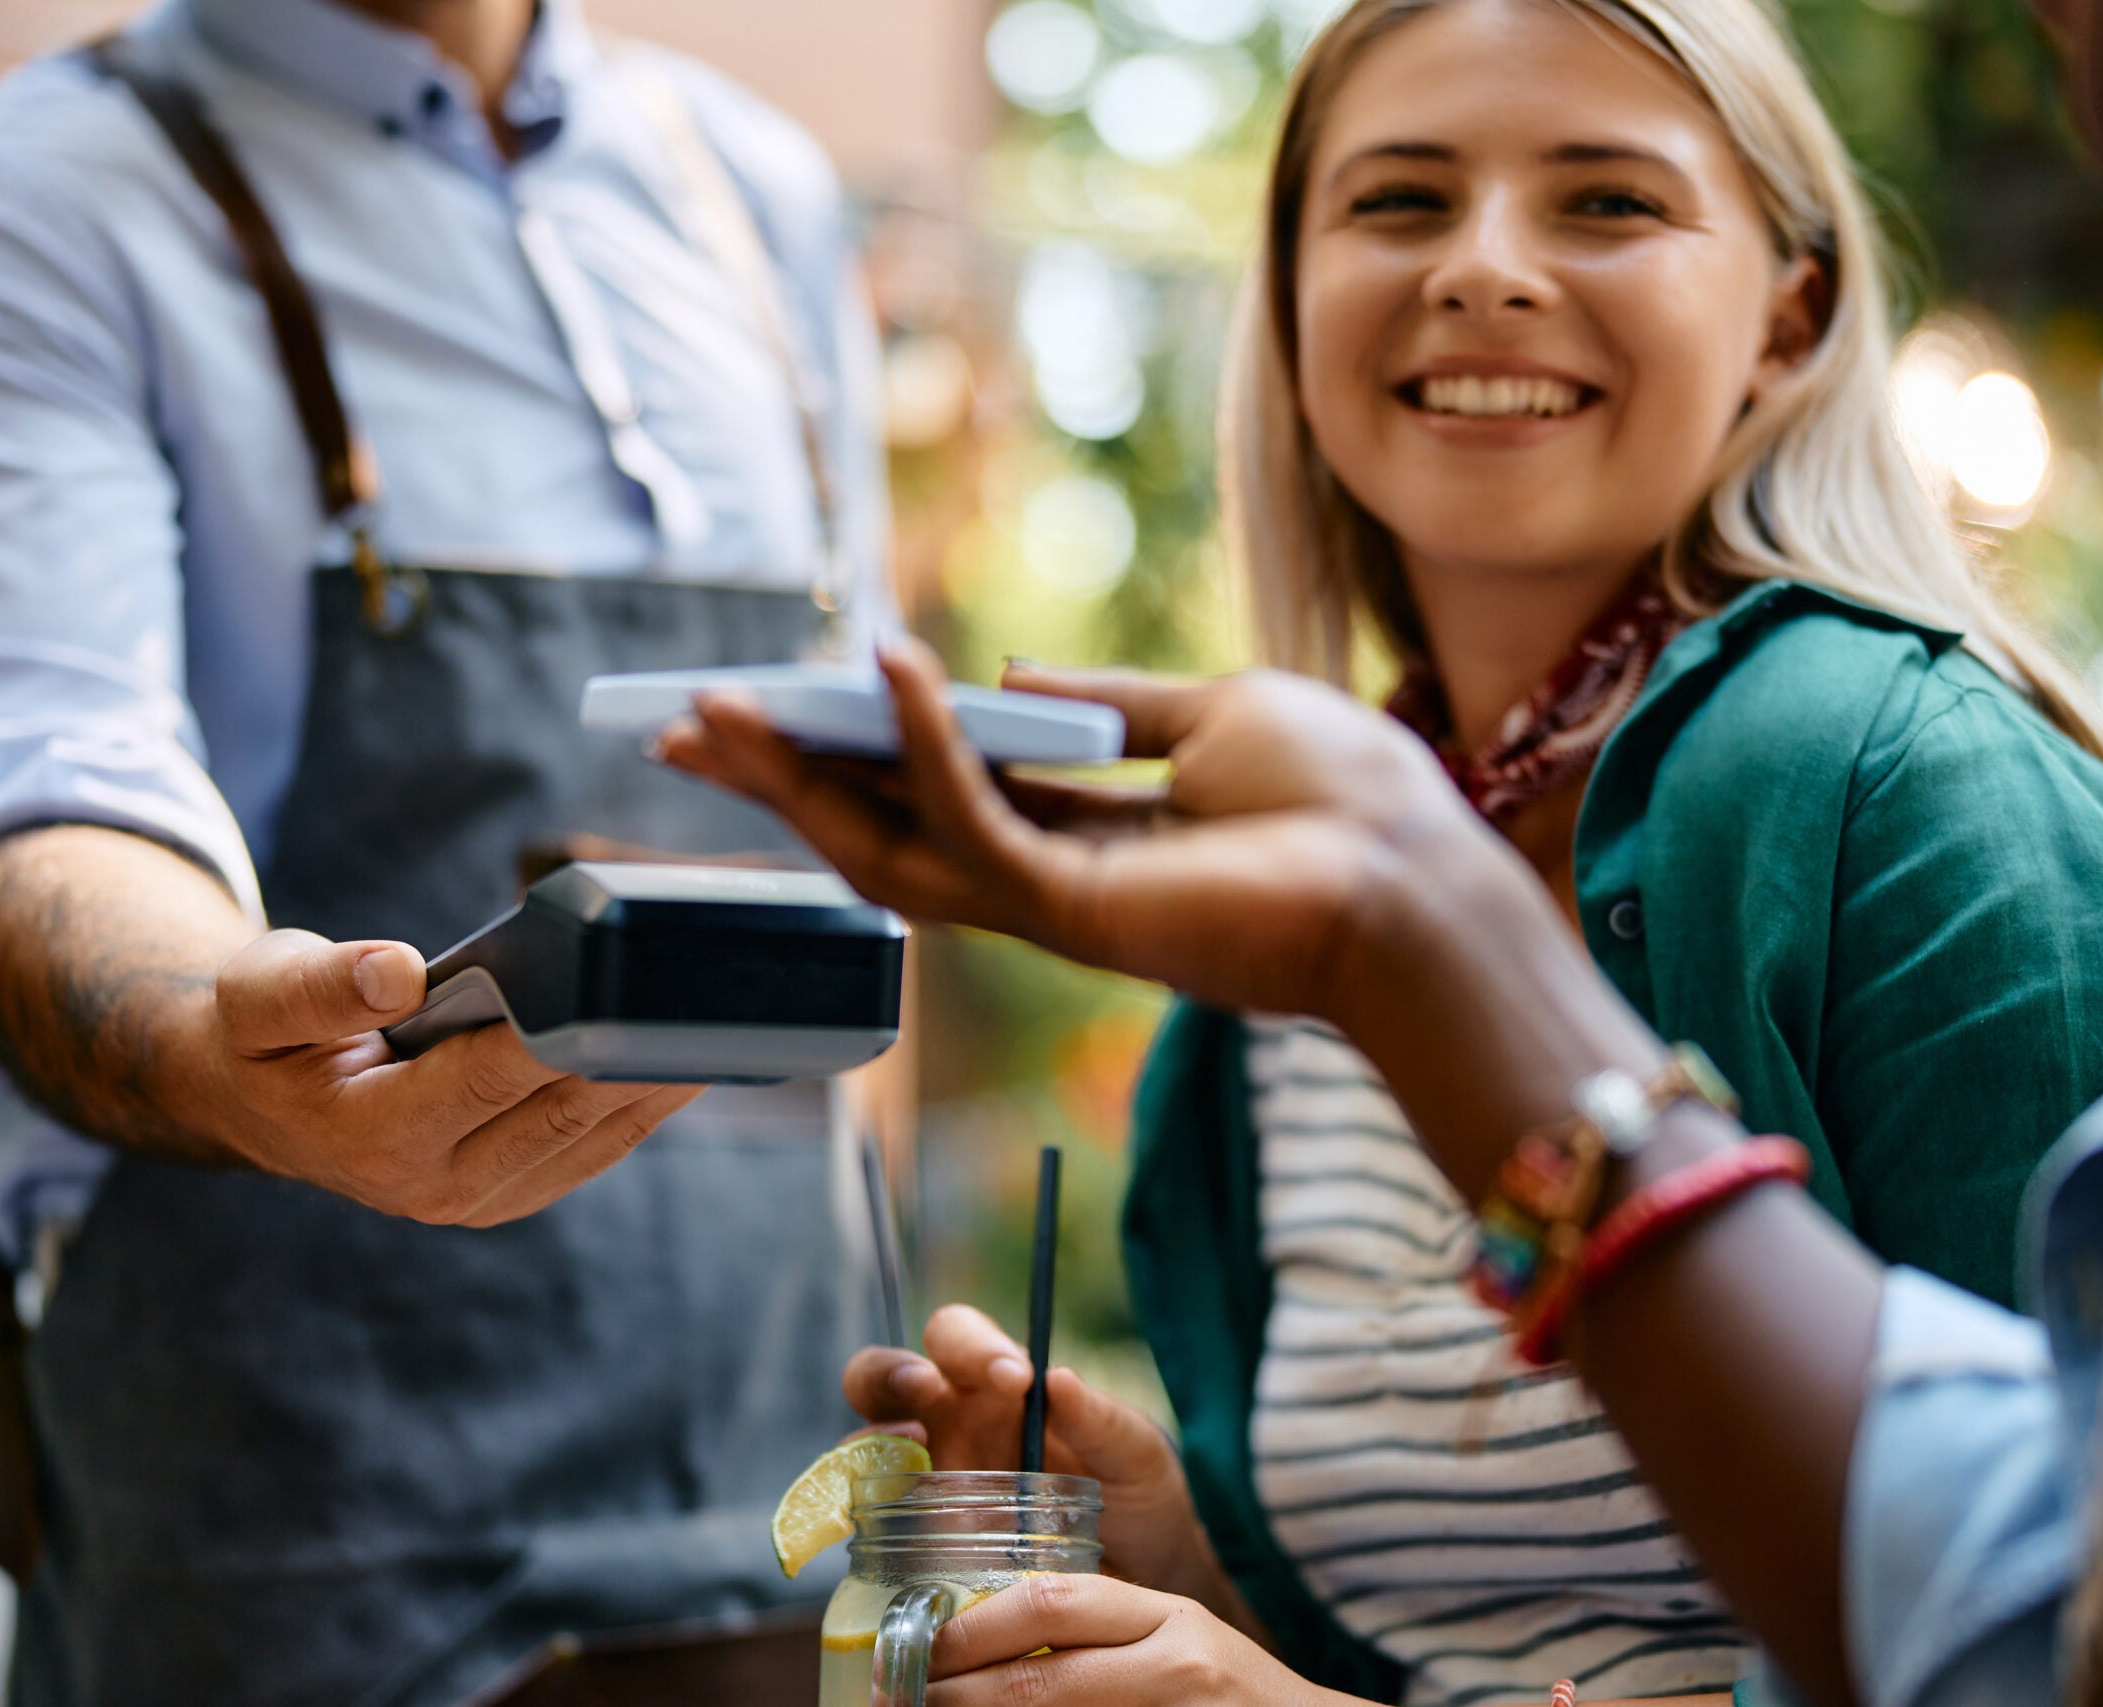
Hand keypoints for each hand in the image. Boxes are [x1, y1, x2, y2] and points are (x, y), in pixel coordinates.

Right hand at [178, 928, 702, 1224]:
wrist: (257, 1099)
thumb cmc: (261, 1033)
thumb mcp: (259, 995)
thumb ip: (319, 986)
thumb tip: (397, 974)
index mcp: (375, 1137)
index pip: (490, 1077)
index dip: (563, 1034)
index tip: (634, 992)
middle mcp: (436, 1186)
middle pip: (562, 1113)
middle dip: (642, 1059)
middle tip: (715, 999)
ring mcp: (482, 1198)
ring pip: (596, 1138)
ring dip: (665, 1082)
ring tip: (733, 1021)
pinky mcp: (517, 1189)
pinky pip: (599, 1147)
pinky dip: (650, 1101)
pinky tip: (701, 1051)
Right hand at [653, 638, 1506, 1034]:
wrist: (1420, 886)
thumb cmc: (1348, 798)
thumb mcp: (1216, 712)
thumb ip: (1106, 700)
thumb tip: (1007, 670)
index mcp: (1093, 834)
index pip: (946, 792)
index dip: (858, 747)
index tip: (779, 699)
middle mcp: (1058, 879)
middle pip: (889, 828)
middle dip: (784, 780)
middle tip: (683, 729)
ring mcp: (1059, 905)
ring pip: (893, 846)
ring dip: (799, 780)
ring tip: (711, 717)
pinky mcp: (1078, 912)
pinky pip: (974, 821)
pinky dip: (922, 748)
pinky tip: (885, 672)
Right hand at [845, 1305, 1249, 1620]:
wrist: (1145, 1580)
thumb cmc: (1138, 1498)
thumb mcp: (1136, 1455)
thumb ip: (1102, 1421)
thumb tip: (1058, 1379)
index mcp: (998, 1388)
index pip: (956, 1338)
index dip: (969, 1345)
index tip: (1012, 1375)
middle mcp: (950, 1426)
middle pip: (883, 1378)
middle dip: (890, 1375)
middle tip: (925, 1388)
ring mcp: (928, 1486)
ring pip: (866, 1447)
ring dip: (870, 1447)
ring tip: (908, 1464)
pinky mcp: (922, 1545)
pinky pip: (876, 1526)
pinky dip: (870, 1523)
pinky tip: (896, 1535)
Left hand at [925, 1574, 1336, 1705]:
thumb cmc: (1227, 1695)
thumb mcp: (1170, 1641)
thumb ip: (1096, 1633)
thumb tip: (981, 1638)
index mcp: (1166, 1613)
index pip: (1052, 1602)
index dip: (972, 1628)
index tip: (919, 1645)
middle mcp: (1176, 1660)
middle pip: (1042, 1674)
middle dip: (959, 1690)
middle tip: (905, 1698)